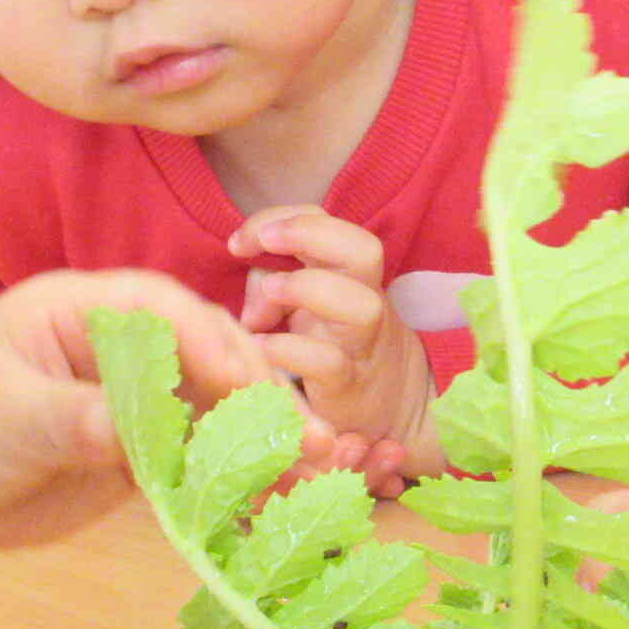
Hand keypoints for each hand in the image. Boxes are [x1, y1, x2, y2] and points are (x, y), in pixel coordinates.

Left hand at [0, 270, 298, 548]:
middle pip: (207, 359)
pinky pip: (196, 462)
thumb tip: (123, 431)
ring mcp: (134, 400)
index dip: (213, 344)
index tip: (250, 385)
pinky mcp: (136, 453)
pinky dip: (235, 481)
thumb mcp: (1, 414)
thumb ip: (65, 418)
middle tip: (309, 439)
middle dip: (259, 397)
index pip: (166, 311)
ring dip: (264, 443)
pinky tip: (276, 503)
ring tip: (317, 472)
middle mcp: (121, 348)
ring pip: (214, 414)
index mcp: (85, 309)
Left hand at [232, 209, 436, 487]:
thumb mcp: (303, 309)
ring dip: (305, 288)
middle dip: (306, 233)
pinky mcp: (350, 388)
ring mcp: (362, 345)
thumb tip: (250, 306)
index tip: (239, 243)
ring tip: (263, 303)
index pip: (326, 223)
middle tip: (263, 244)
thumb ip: (271, 291)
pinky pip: (330, 364)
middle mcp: (364, 301)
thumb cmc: (334, 346)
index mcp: (349, 274)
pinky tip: (260, 348)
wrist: (389, 408)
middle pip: (363, 248)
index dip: (283, 220)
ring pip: (361, 306)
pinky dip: (290, 350)